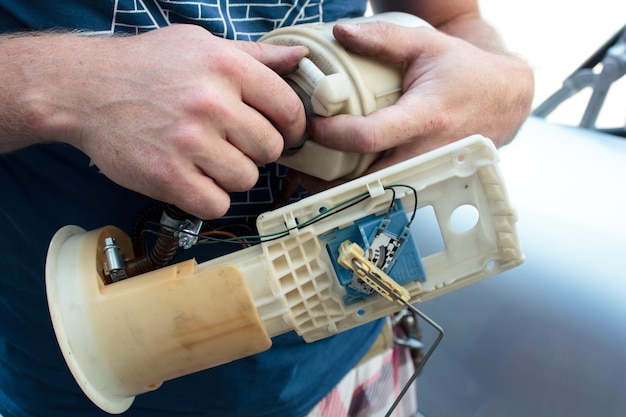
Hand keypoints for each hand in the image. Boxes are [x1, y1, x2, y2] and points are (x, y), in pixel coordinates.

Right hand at [27, 25, 306, 218]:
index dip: (293, 127)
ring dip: (231, 174)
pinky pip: (217, 204)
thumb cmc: (148, 66)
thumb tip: (299, 58)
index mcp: (226, 67)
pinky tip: (194, 179)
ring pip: (246, 179)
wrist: (83, 89)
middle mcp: (211, 103)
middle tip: (233, 143)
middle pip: (271, 149)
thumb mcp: (201, 45)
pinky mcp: (167, 176)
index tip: (284, 134)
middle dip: (257, 151)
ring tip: (207, 159)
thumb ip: (255, 55)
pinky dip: (209, 198)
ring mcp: (189, 141)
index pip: (289, 109)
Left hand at [307, 20, 533, 173]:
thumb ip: (381, 39)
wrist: (505, 98)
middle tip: (301, 161)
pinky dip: (364, 188)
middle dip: (329, 176)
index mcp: (426, 117)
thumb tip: (340, 33)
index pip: (370, 137)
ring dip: (343, 189)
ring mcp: (429, 172)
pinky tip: (343, 176)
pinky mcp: (429, 180)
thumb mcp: (425, 45)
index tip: (313, 123)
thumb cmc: (465, 71)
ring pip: (377, 194)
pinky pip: (390, 192)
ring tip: (314, 172)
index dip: (333, 134)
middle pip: (368, 179)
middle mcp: (428, 152)